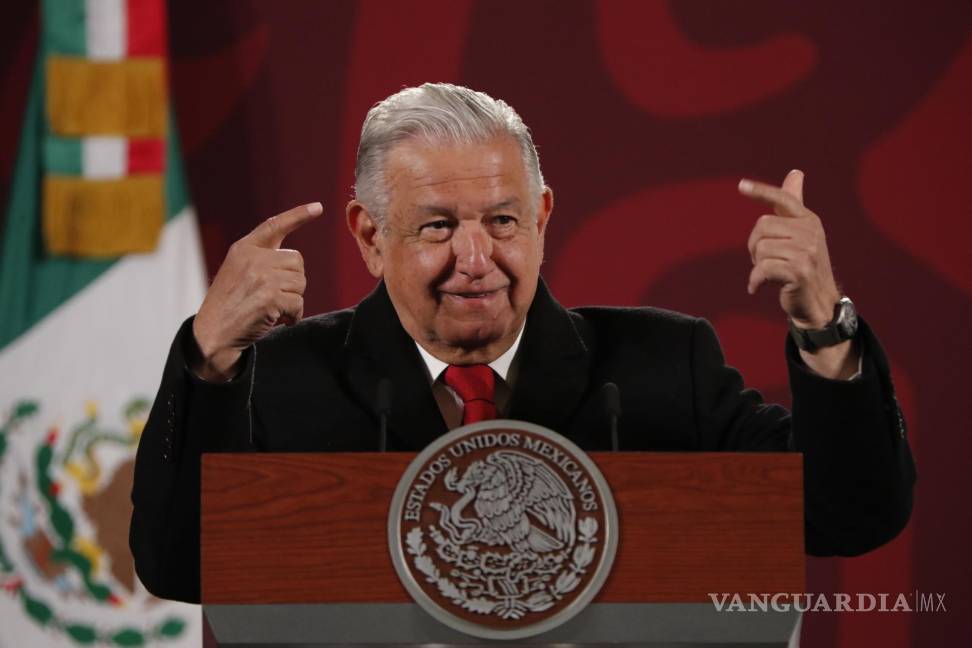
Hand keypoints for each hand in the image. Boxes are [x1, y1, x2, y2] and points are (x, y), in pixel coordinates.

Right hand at [191, 202, 321, 380]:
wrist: (212, 333)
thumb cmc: (229, 306)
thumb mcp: (237, 273)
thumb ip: (261, 260)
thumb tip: (295, 261)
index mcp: (243, 248)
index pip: (275, 225)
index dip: (298, 215)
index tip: (318, 207)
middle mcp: (253, 258)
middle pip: (297, 261)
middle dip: (293, 282)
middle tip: (276, 297)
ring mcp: (261, 276)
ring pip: (301, 282)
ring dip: (293, 300)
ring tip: (273, 309)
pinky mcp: (270, 297)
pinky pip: (299, 303)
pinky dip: (294, 316)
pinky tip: (279, 320)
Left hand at [739, 170, 839, 328]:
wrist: (819, 302)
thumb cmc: (804, 266)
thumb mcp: (802, 233)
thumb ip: (794, 206)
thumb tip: (795, 173)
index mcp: (809, 220)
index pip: (784, 199)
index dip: (761, 191)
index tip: (741, 186)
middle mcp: (810, 232)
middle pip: (761, 226)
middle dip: (754, 245)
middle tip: (765, 260)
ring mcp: (807, 251)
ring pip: (760, 248)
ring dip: (757, 265)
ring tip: (770, 273)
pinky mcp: (799, 271)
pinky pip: (762, 268)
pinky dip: (754, 280)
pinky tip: (758, 286)